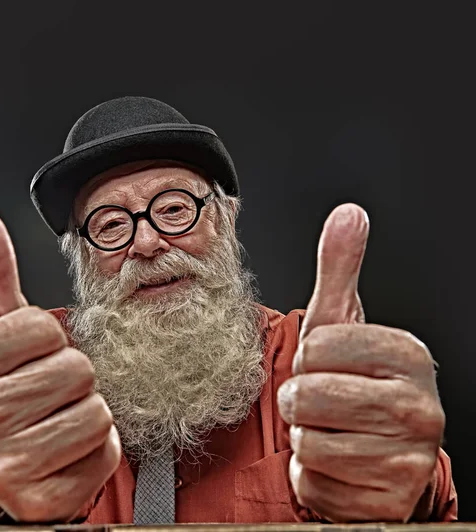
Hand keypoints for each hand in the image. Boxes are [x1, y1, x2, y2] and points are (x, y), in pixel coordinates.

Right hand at [0, 203, 120, 522]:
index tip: (28, 357)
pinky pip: (103, 451)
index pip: (40, 327)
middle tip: (47, 393)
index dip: (48, 338)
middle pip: (72, 370)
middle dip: (71, 377)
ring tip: (57, 420)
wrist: (13, 455)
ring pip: (93, 411)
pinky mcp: (36, 499)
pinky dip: (96, 448)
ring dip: (87, 411)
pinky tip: (66, 451)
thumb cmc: (10, 382)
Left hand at [277, 204, 443, 521]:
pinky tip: (338, 465)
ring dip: (307, 438)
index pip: (317, 346)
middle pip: (308, 396)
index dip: (308, 358)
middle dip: (301, 400)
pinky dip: (313, 476)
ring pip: (309, 442)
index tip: (328, 366)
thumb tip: (348, 214)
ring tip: (333, 432)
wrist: (371, 447)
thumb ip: (341, 268)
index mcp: (409, 355)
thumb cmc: (350, 379)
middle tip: (324, 402)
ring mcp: (406, 459)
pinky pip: (314, 483)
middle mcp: (420, 409)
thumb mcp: (342, 321)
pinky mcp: (386, 502)